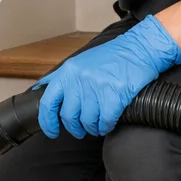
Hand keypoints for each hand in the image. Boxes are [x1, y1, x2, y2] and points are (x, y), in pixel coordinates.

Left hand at [36, 15, 180, 139]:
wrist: (138, 49)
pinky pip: (106, 121)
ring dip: (92, 128)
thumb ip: (62, 77)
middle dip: (74, 128)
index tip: (52, 131)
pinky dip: (106, 126)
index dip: (48, 121)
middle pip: (69, 116)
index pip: (48, 102)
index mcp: (68, 72)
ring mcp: (97, 88)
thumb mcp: (80, 62)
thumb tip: (42, 89)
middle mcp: (80, 80)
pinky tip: (108, 124)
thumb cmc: (111, 57)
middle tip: (80, 130)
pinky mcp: (115, 95)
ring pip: (87, 121)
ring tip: (97, 126)